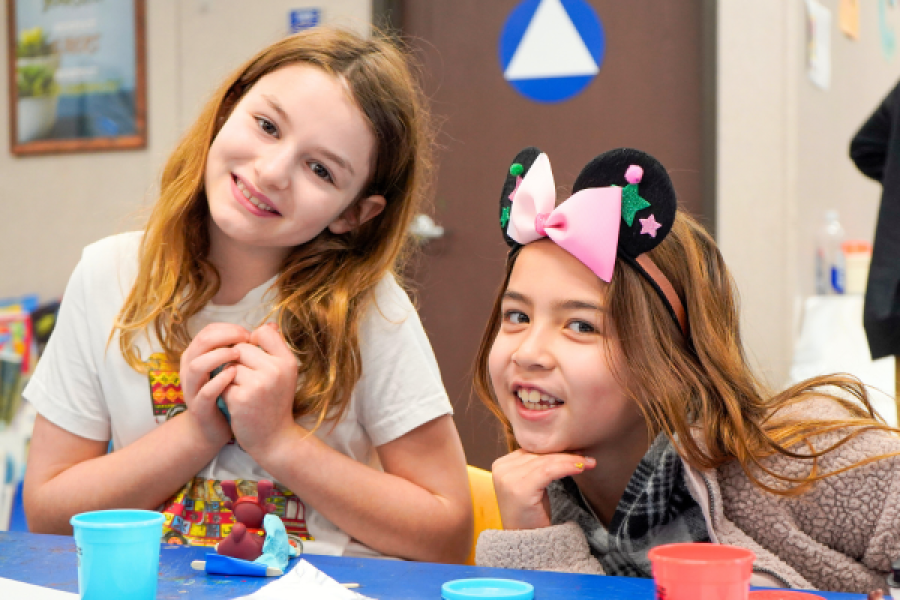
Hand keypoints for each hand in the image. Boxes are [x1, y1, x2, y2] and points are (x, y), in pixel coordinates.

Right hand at [179, 323, 249, 446]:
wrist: (213, 429)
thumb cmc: (228, 393)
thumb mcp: (238, 368)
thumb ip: (249, 347)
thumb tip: (272, 326)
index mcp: (199, 356)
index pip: (208, 331)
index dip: (228, 328)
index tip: (247, 333)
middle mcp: (191, 369)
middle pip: (201, 342)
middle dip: (224, 336)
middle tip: (245, 339)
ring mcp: (193, 388)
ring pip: (196, 365)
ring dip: (218, 356)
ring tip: (237, 354)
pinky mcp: (199, 407)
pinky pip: (205, 392)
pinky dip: (219, 381)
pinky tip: (234, 376)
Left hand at [222, 323, 300, 460]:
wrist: (274, 438)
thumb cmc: (275, 402)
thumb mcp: (283, 373)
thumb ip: (274, 348)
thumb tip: (266, 325)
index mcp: (288, 361)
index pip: (263, 331)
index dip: (253, 342)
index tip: (254, 358)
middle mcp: (276, 370)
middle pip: (241, 347)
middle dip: (238, 362)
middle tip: (249, 381)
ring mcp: (258, 384)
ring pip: (229, 364)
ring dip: (230, 377)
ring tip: (244, 392)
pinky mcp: (241, 397)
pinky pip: (222, 381)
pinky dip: (225, 392)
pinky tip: (237, 404)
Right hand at [492, 449, 594, 529]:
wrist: (526, 544)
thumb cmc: (531, 514)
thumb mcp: (532, 484)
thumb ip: (537, 465)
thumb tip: (563, 446)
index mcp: (501, 465)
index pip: (531, 450)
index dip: (554, 449)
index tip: (575, 449)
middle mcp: (500, 469)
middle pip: (538, 454)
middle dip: (564, 454)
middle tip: (586, 456)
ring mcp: (508, 478)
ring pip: (546, 461)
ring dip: (570, 460)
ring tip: (588, 462)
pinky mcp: (520, 488)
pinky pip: (548, 471)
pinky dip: (567, 466)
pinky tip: (581, 467)